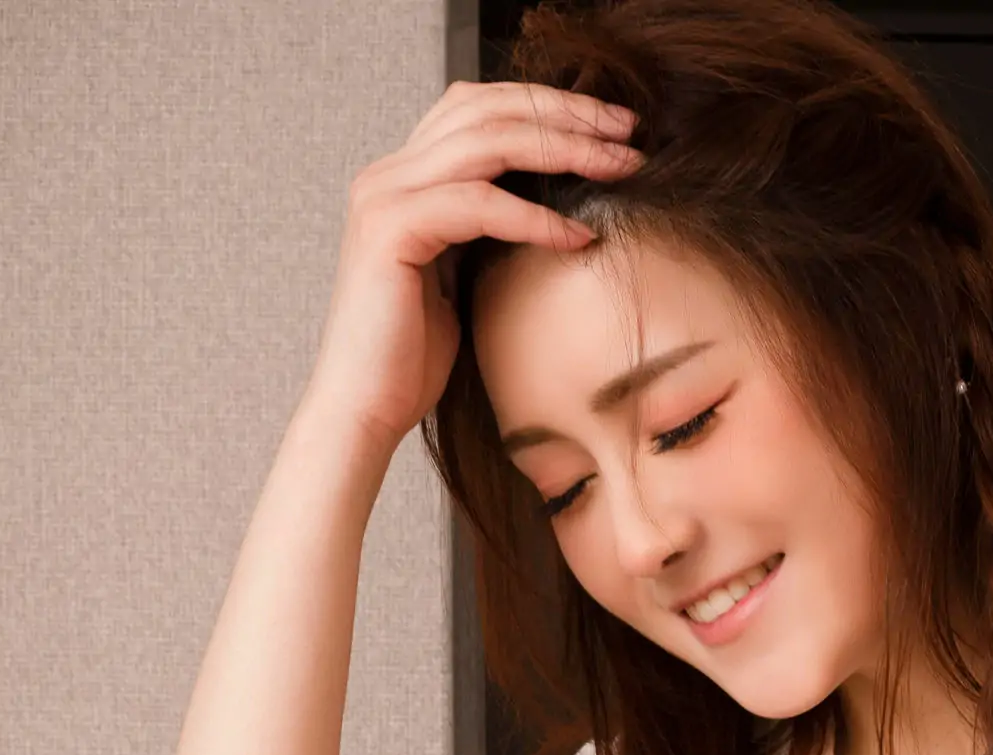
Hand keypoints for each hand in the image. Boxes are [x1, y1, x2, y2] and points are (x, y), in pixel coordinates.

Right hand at [302, 79, 643, 453]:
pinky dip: (533, 216)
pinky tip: (577, 235)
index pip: (482, 107)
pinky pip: (477, 204)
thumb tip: (557, 208)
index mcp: (407, 177)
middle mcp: (389, 172)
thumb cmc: (413, 360)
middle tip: (628, 131)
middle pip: (488, 108)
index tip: (614, 127)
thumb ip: (492, 230)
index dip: (549, 106)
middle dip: (565, 113)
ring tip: (619, 167)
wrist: (364, 411)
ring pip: (487, 142)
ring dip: (562, 149)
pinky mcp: (391, 230)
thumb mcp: (464, 278)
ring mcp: (385, 196)